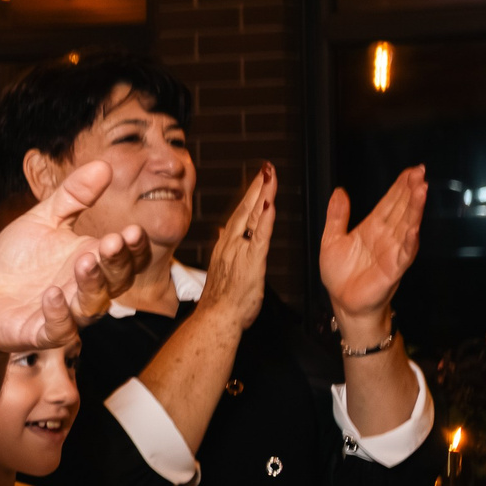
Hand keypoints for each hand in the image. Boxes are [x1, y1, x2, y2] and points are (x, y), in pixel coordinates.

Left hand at [0, 161, 151, 350]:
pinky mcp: (40, 332)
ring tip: (85, 261)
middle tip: (112, 241)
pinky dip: (58, 314)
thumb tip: (103, 165)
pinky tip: (52, 294)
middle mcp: (85, 289)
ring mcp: (66, 313)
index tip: (132, 229)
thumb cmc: (18, 259)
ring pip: (92, 306)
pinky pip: (58, 329)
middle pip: (117, 281)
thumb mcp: (43, 220)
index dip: (134, 247)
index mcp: (91, 260)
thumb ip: (73, 196)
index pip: (127, 257)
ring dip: (92, 284)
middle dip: (117, 261)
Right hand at [203, 166, 276, 332]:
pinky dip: (264, 219)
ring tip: (268, 177)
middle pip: (245, 209)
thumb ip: (225, 247)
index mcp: (227, 245)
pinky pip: (260, 236)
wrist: (216, 317)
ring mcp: (240, 251)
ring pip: (251, 218)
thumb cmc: (221, 300)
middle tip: (266, 168)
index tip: (258, 179)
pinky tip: (269, 204)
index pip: (240, 214)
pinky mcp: (251, 261)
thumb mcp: (222, 267)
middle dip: (256, 187)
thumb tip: (222, 230)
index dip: (250, 195)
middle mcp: (231, 243)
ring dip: (261, 195)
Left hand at [320, 167, 424, 334]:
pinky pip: (404, 253)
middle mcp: (386, 236)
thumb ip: (337, 216)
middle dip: (411, 191)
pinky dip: (409, 241)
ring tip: (421, 190)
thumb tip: (340, 191)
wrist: (343, 302)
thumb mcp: (332, 239)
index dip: (400, 186)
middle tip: (420, 172)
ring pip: (407, 226)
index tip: (411, 171)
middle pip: (402, 209)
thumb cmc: (340, 273)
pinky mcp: (393, 269)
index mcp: (372, 227)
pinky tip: (414, 228)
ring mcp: (392, 251)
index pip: (390, 202)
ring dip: (414, 209)